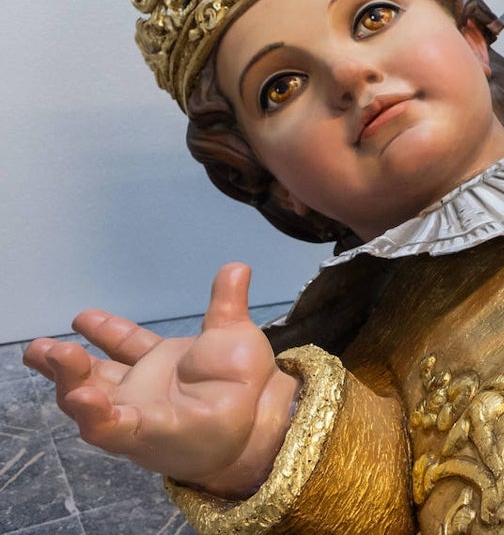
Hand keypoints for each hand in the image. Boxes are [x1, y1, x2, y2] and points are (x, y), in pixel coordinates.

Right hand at [23, 263, 298, 499]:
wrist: (260, 422)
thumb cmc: (242, 381)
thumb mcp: (233, 335)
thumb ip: (226, 304)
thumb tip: (237, 267)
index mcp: (157, 363)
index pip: (123, 345)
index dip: (104, 331)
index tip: (82, 317)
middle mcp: (141, 390)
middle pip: (92, 377)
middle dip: (64, 364)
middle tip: (42, 348)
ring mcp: (138, 414)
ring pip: (91, 403)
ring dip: (70, 382)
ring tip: (55, 357)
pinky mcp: (145, 436)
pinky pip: (113, 428)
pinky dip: (96, 415)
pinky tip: (81, 398)